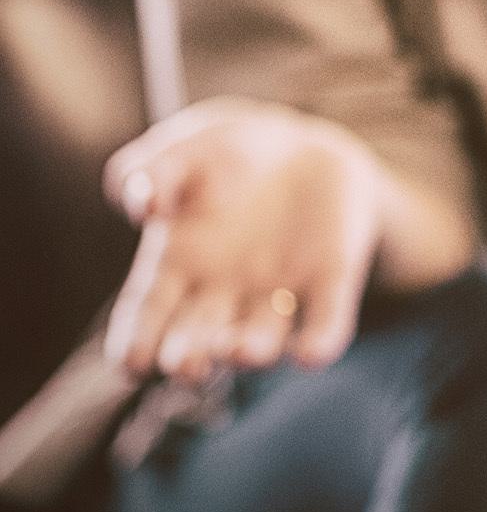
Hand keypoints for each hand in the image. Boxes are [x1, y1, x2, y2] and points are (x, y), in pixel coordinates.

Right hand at [101, 97, 388, 382]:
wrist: (299, 145)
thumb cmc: (221, 154)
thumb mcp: (180, 152)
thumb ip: (152, 174)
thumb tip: (147, 206)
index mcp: (174, 268)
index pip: (146, 317)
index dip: (136, 344)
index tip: (132, 364)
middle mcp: (223, 293)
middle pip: (198, 340)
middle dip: (190, 358)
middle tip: (185, 367)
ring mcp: (276, 291)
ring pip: (260, 337)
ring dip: (250, 350)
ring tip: (239, 351)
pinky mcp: (330, 280)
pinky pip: (325, 320)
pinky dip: (319, 341)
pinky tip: (311, 354)